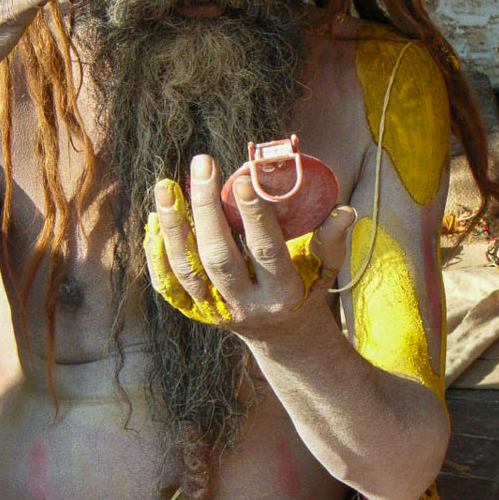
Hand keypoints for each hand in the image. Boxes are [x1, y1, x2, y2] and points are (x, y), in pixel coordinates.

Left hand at [143, 153, 355, 336]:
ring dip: (172, 226)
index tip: (241, 177)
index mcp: (282, 294)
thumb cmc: (305, 288)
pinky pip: (167, 283)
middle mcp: (244, 304)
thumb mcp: (325, 270)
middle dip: (207, 209)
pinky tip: (154, 218)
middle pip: (218, 257)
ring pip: (186, 269)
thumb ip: (330, 241)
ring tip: (165, 185)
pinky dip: (156, 252)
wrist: (280, 336)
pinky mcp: (193, 311)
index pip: (265, 251)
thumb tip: (344, 211)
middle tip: (202, 163)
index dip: (254, 215)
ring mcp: (214, 310)